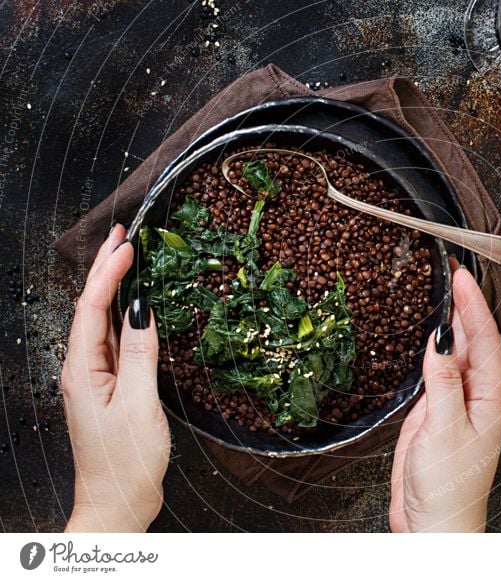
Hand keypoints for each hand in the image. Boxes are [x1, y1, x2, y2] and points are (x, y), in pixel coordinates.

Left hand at [62, 225, 169, 531]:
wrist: (117, 503)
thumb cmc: (125, 461)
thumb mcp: (138, 403)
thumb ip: (139, 353)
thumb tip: (141, 308)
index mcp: (83, 370)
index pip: (92, 308)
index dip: (109, 272)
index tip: (129, 244)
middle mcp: (83, 369)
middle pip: (91, 307)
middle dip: (104, 268)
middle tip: (122, 234)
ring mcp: (95, 378)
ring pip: (101, 321)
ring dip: (113, 287)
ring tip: (127, 257)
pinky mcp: (110, 387)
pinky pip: (115, 341)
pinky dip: (124, 315)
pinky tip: (135, 306)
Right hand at [390, 264, 500, 531]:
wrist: (432, 524)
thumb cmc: (449, 488)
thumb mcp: (445, 429)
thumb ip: (443, 382)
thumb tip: (442, 340)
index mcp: (490, 400)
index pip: (487, 341)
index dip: (474, 307)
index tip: (462, 278)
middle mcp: (477, 397)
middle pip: (476, 342)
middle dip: (466, 307)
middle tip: (454, 274)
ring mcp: (457, 403)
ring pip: (459, 354)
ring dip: (453, 324)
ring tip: (445, 293)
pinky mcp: (436, 412)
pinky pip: (439, 371)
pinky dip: (436, 348)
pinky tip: (431, 336)